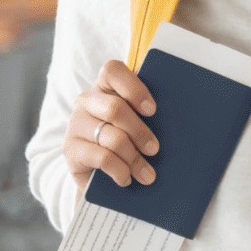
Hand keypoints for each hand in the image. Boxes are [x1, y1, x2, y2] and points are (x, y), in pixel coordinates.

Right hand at [63, 59, 158, 194]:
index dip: (134, 88)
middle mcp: (86, 101)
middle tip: (155, 149)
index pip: (112, 70)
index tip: (153, 110)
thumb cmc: (126, 134)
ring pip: (111, 137)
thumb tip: (181, 115)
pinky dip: (119, 171)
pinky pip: (101, 158)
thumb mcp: (136, 118)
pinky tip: (127, 179)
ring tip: (147, 173)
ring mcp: (75, 124)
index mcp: (104, 85)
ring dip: (133, 158)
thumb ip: (147, 111)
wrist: (95, 166)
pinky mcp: (70, 149)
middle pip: (115, 109)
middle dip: (140, 132)